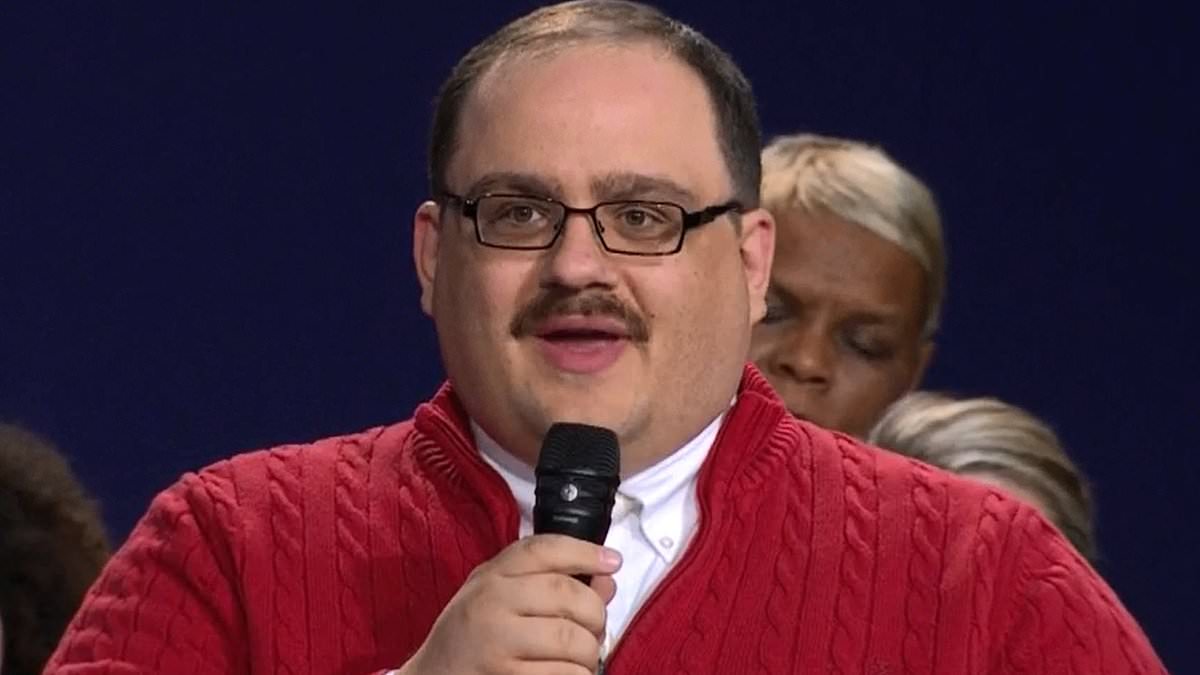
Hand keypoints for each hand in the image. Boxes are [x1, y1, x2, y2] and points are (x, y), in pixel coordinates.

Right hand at [399, 534, 620, 674]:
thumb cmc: (471, 636)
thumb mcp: (499, 596)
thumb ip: (548, 582)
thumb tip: (607, 580)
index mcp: (491, 576)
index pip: (544, 550)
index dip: (585, 551)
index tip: (612, 562)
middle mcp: (491, 602)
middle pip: (569, 595)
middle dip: (595, 615)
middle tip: (594, 628)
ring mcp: (497, 642)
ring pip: (573, 641)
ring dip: (589, 653)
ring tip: (580, 657)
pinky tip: (566, 673)